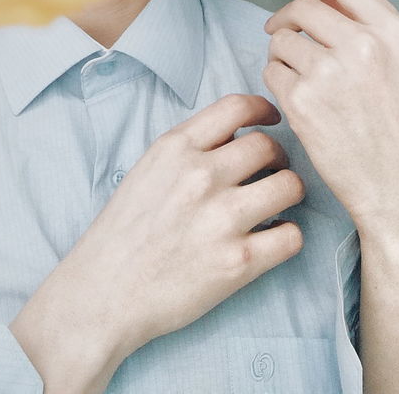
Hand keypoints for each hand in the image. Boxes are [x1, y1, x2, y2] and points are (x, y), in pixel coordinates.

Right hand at [10, 94, 304, 393]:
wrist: (105, 292)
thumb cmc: (124, 232)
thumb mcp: (148, 169)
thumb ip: (189, 148)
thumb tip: (234, 137)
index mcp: (177, 147)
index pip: (237, 106)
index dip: (263, 109)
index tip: (271, 121)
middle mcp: (202, 175)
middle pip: (269, 146)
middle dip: (279, 156)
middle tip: (274, 171)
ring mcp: (222, 218)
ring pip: (290, 186)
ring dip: (291, 192)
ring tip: (278, 204)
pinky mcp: (239, 262)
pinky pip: (292, 236)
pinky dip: (290, 235)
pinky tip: (274, 238)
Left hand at [263, 0, 398, 239]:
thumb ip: (362, 24)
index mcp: (392, 31)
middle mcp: (363, 45)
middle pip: (302, 7)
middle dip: (286, 18)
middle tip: (282, 32)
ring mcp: (331, 73)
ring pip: (282, 39)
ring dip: (282, 53)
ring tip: (300, 77)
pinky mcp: (304, 102)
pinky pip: (272, 71)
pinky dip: (277, 80)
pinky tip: (297, 99)